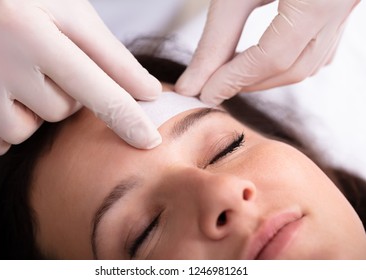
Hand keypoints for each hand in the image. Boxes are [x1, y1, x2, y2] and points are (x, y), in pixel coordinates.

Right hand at [0, 0, 161, 156]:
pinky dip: (8, 126)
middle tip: (47, 62)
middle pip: (61, 111)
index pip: (94, 89)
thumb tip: (149, 93)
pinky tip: (3, 98)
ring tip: (21, 74)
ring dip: (35, 110)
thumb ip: (111, 56)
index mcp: (28, 31)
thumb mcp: (71, 14)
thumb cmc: (25, 1)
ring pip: (28, 130)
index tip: (149, 141)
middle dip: (65, 93)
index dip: (126, 117)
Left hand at [176, 0, 359, 105]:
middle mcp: (342, 5)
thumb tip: (192, 84)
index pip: (272, 57)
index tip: (204, 93)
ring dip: (266, 76)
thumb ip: (215, 39)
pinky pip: (319, 51)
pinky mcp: (341, 8)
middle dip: (249, 82)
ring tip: (232, 75)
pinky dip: (288, 63)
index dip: (235, 80)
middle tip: (213, 86)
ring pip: (307, 65)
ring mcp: (346, 9)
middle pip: (291, 68)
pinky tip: (265, 62)